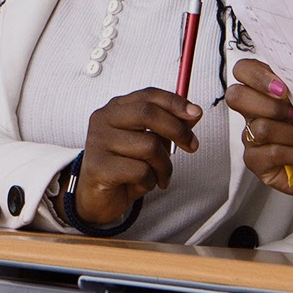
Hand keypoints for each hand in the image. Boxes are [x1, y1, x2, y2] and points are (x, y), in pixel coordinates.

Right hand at [77, 87, 199, 226]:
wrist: (96, 197)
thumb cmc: (124, 165)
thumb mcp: (149, 142)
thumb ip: (169, 126)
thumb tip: (194, 114)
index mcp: (116, 108)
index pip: (148, 96)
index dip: (175, 102)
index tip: (196, 113)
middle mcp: (104, 120)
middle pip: (148, 114)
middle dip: (177, 130)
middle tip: (192, 146)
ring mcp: (98, 142)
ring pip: (149, 146)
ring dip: (164, 166)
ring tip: (160, 176)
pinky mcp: (99, 167)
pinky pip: (140, 171)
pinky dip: (150, 181)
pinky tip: (142, 185)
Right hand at [225, 58, 292, 208]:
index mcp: (267, 91)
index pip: (243, 70)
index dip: (257, 75)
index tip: (283, 87)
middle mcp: (256, 112)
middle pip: (236, 96)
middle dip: (271, 105)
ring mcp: (253, 138)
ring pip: (260, 127)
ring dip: (292, 134)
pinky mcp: (257, 162)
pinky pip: (269, 153)